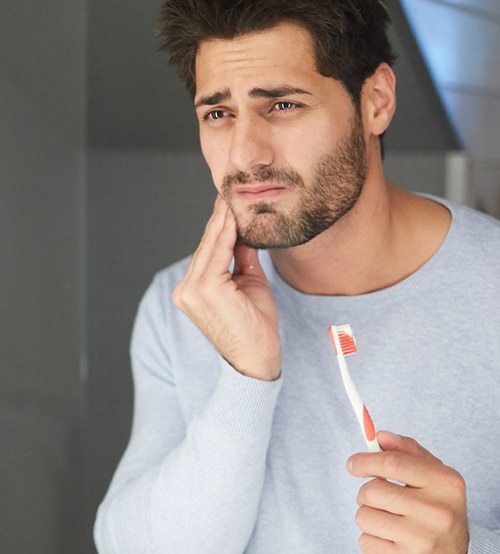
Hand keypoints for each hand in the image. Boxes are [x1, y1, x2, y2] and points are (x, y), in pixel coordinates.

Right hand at [172, 195, 280, 379]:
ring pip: (210, 246)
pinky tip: (233, 217)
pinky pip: (217, 254)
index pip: (207, 252)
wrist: (258, 359)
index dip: (220, 227)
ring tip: (233, 200)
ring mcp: (192, 291)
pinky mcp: (205, 290)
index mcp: (193, 291)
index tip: (229, 204)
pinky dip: (226, 234)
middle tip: (231, 194)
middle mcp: (187, 290)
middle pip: (206, 246)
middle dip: (221, 219)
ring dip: (223, 222)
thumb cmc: (256, 327)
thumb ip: (243, 259)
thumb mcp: (250, 284)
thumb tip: (245, 233)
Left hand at [347, 431, 468, 553]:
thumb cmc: (438, 510)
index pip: (393, 464)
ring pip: (364, 516)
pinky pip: (365, 542)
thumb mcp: (434, 477)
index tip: (353, 464)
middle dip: (366, 493)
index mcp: (446, 483)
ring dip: (368, 517)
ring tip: (388, 522)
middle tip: (377, 499)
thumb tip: (380, 436)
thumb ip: (408, 451)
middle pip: (373, 491)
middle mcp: (437, 512)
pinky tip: (391, 542)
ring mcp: (422, 540)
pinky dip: (371, 540)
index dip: (366, 461)